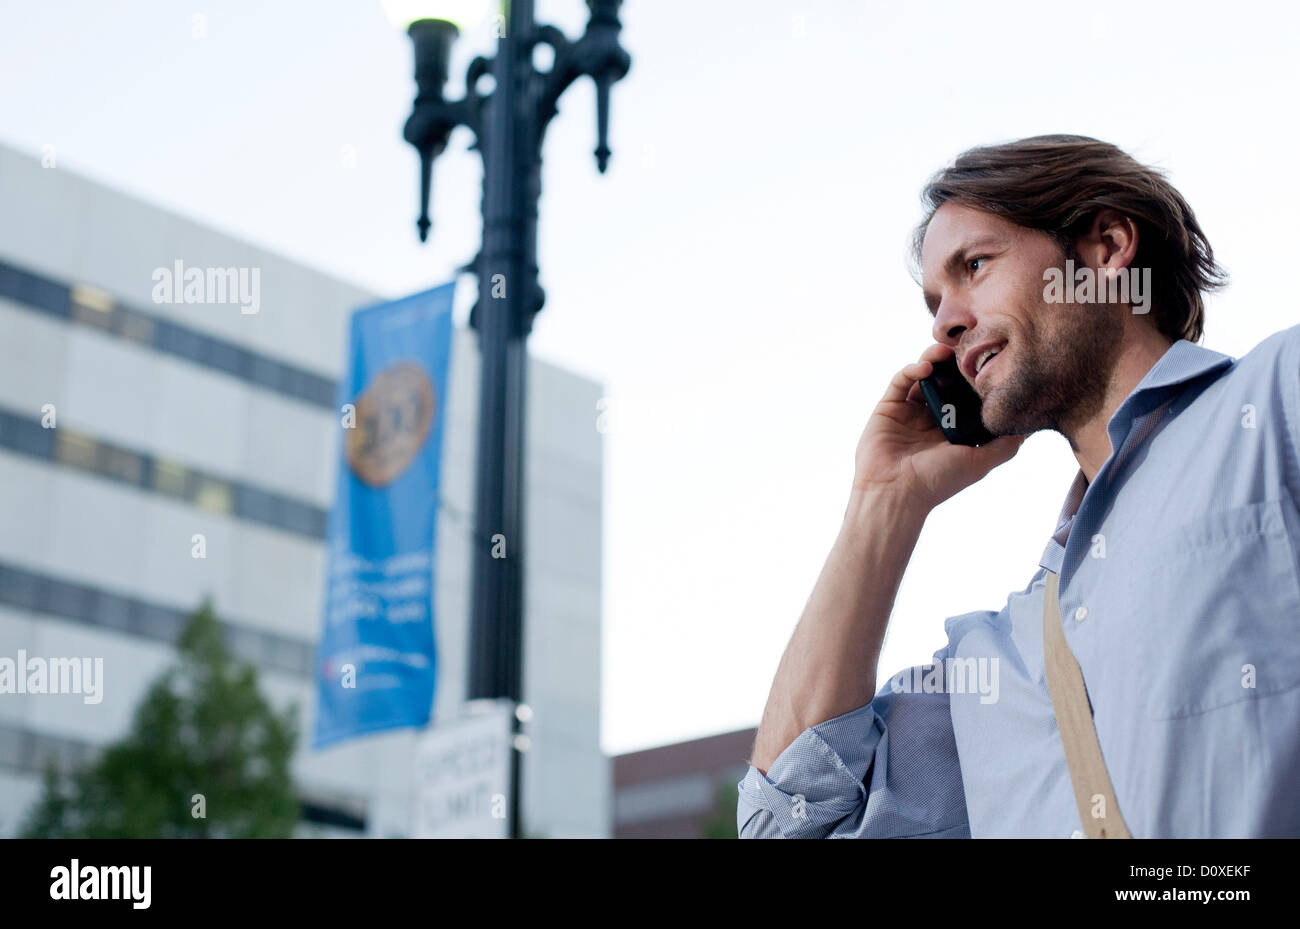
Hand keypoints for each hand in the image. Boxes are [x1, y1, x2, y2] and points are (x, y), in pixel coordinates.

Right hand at [851, 343, 1025, 510]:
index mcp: (954, 430)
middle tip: (966, 346)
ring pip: (924, 375)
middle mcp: (932, 418)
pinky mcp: (889, 407)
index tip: (989, 360)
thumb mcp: (981, 462)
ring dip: (934, 359)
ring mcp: (909, 411)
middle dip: (955, 363)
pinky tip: (926, 367)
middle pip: (947, 380)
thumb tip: (1027, 423)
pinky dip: (913, 369)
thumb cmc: (937, 481)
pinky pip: (901, 380)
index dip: (976, 378)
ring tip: (945, 350)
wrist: (895, 493)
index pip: (967, 395)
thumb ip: (1006, 444)